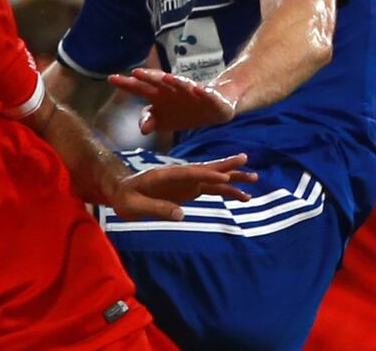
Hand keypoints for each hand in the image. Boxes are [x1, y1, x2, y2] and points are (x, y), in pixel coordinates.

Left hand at [107, 153, 256, 220]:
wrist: (121, 193)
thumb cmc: (124, 198)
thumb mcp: (133, 206)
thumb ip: (155, 208)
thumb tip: (181, 215)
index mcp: (164, 175)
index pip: (189, 173)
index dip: (206, 175)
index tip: (223, 178)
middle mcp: (178, 175)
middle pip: (205, 169)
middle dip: (226, 166)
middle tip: (246, 160)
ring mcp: (185, 182)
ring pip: (213, 179)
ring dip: (232, 179)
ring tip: (254, 179)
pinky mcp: (189, 190)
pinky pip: (211, 190)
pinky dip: (227, 192)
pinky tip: (243, 196)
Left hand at [109, 69, 236, 133]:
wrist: (214, 106)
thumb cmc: (182, 110)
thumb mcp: (163, 119)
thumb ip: (149, 120)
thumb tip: (143, 129)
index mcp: (158, 95)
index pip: (139, 88)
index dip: (126, 83)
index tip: (111, 78)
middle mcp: (172, 89)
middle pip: (158, 82)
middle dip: (148, 77)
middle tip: (136, 73)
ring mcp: (190, 91)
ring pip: (181, 84)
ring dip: (173, 81)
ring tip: (165, 78)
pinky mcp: (209, 96)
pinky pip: (206, 94)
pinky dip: (203, 92)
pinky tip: (198, 90)